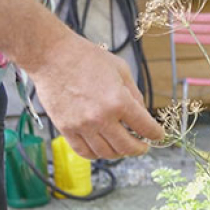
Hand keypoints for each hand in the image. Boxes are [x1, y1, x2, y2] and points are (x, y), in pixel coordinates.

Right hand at [29, 34, 164, 159]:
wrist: (52, 56)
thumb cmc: (86, 58)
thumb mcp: (121, 70)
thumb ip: (134, 94)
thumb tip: (142, 113)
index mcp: (118, 101)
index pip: (145, 127)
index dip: (155, 134)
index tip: (157, 135)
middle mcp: (101, 118)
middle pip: (126, 147)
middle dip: (139, 149)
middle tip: (142, 146)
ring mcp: (82, 126)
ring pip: (106, 153)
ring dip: (119, 153)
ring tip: (122, 146)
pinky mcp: (66, 129)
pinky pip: (84, 152)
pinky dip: (97, 154)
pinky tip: (102, 148)